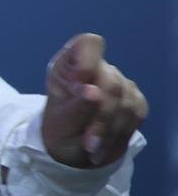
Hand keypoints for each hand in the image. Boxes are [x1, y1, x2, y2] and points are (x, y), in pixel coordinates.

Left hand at [40, 33, 146, 167]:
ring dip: (110, 131)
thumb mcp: (59, 122)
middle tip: (88, 144)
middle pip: (111, 84)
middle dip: (101, 117)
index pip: (88, 44)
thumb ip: (76, 107)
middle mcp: (98, 69)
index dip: (88, 61)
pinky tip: (106, 146)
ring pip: (127, 102)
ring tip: (92, 150)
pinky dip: (121, 134)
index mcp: (70, 65)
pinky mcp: (136, 101)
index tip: (80, 85)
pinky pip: (137, 115)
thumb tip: (93, 91)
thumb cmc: (60, 129)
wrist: (74, 149)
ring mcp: (120, 84)